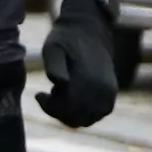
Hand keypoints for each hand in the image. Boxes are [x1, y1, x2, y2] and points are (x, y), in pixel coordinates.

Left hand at [37, 0, 119, 127]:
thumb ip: (54, 64)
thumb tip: (59, 81)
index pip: (65, 109)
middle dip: (58, 110)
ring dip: (70, 113)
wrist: (91, 31)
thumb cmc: (66, 39)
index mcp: (86, 79)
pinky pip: (96, 116)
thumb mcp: (53, 46)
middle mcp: (101, 90)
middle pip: (75, 118)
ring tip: (63, 93)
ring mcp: (108, 95)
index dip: (49, 106)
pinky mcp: (111, 96)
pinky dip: (83, 113)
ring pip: (85, 120)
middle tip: (51, 92)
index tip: (40, 94)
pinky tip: (73, 96)